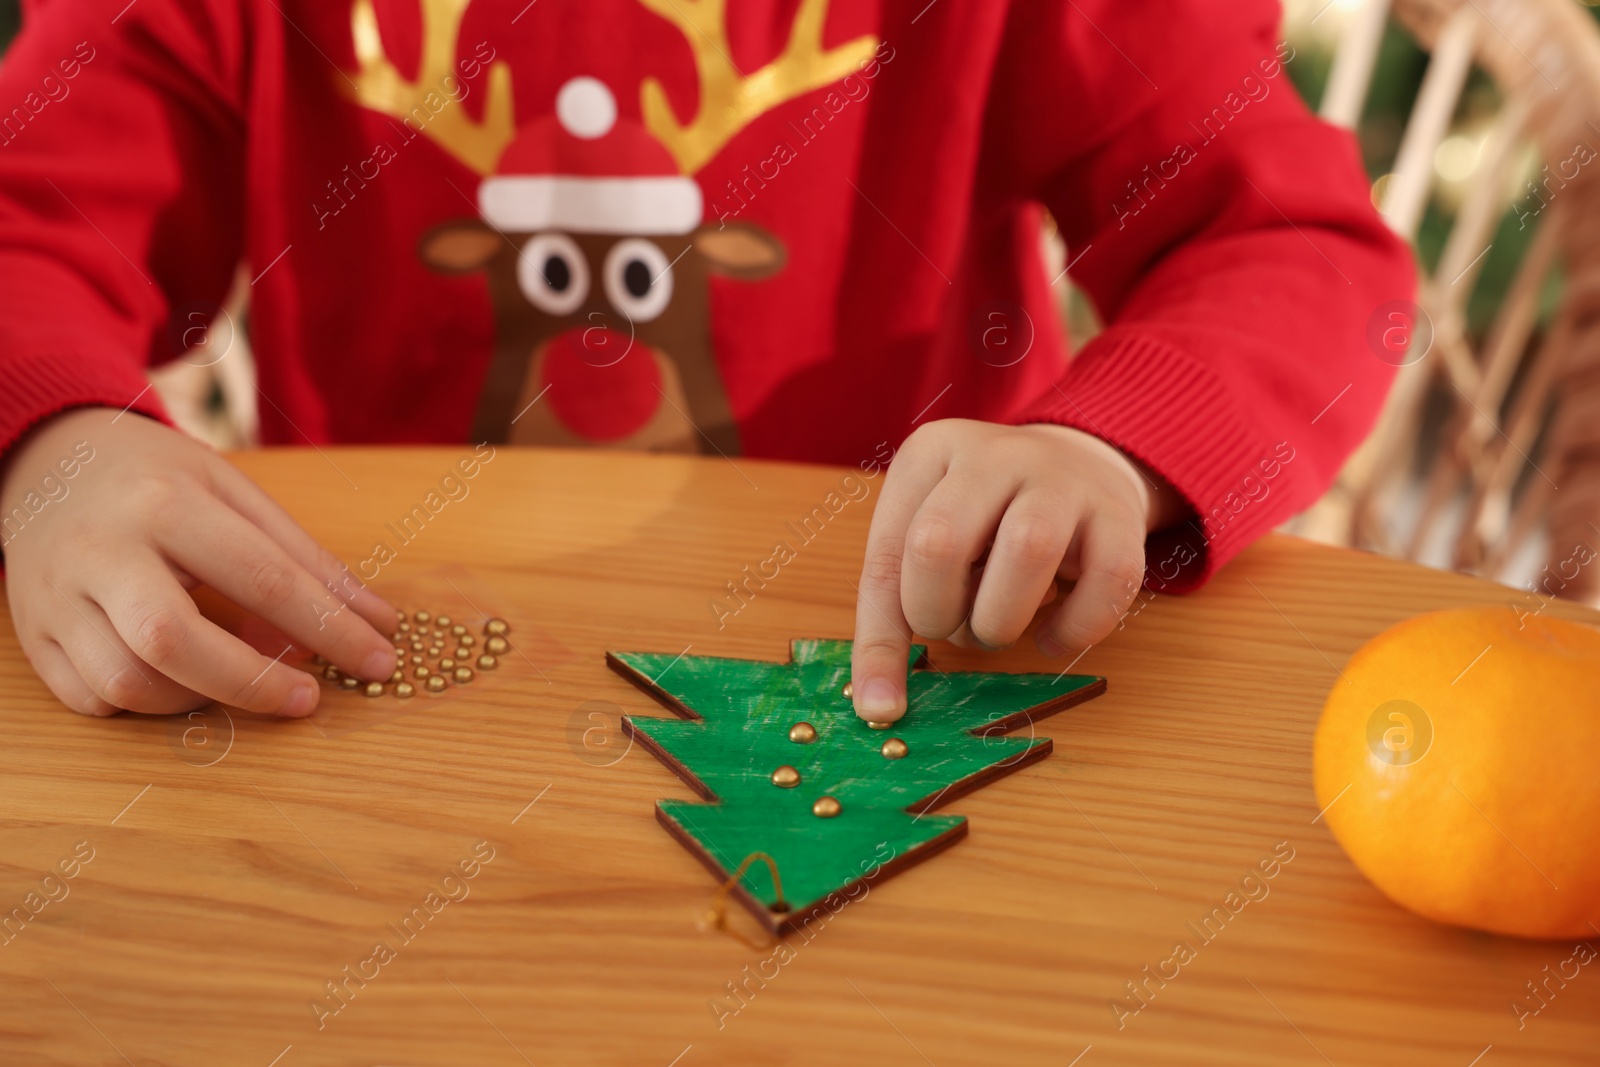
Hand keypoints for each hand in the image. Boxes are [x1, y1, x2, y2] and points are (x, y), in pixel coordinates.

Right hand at [1, 408, 395, 716]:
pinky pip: (89, 698)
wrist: (49, 459)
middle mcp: (103, 551)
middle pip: (175, 641)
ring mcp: (57, 597)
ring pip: (126, 682)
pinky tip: (182, 683)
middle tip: (309, 698)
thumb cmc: (157, 478)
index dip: (329, 628)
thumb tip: (375, 621)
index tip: (377, 660)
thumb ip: (303, 557)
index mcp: (165, 503)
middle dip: (255, 683)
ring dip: (199, 700)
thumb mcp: (234, 492)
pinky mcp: (33, 635)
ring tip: (240, 680)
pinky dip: (145, 705)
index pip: (262, 578)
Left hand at [850, 419, 1182, 722]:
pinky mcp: (1120, 514)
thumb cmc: (987, 519)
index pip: (889, 554)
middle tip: (956, 629)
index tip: (881, 704)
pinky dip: (1075, 629)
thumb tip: (877, 703)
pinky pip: (1107, 580)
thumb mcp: (927, 534)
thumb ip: (896, 606)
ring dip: (1002, 620)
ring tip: (1000, 627)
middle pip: (941, 542)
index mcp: (931, 454)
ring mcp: (1063, 478)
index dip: (881, 639)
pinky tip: (1054, 635)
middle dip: (939, 615)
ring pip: (1027, 548)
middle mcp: (994, 455)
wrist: (1081, 464)